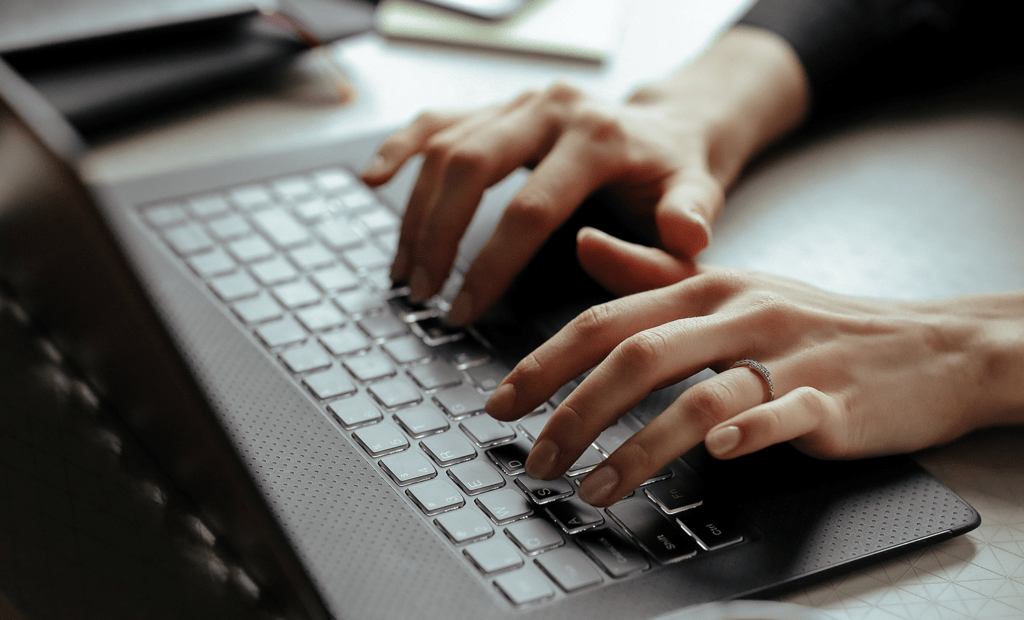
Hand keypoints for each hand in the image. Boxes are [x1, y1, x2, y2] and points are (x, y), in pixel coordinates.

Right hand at [362, 27, 809, 324]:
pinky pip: (439, 120)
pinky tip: (374, 178)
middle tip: (421, 293)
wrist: (670, 126)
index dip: (489, 266)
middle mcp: (553, 107)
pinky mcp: (500, 106)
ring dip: (416, 212)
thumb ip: (685, 224)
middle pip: (470, 167)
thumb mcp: (699, 199)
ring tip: (405, 270)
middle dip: (437, 238)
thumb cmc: (678, 174)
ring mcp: (521, 102)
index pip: (529, 208)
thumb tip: (645, 241)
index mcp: (599, 136)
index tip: (464, 312)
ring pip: (446, 147)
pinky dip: (401, 147)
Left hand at [485, 227, 1023, 505]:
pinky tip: (713, 455)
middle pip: (637, 357)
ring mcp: (787, 354)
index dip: (545, 362)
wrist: (927, 344)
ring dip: (637, 446)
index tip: (500, 404)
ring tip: (594, 488)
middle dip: (574, 411)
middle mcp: (738, 313)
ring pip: (698, 395)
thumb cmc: (815, 319)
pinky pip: (781, 413)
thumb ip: (652, 273)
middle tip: (537, 460)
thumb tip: (584, 243)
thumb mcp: (731, 287)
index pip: (606, 321)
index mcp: (705, 288)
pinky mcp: (833, 397)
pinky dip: (745, 432)